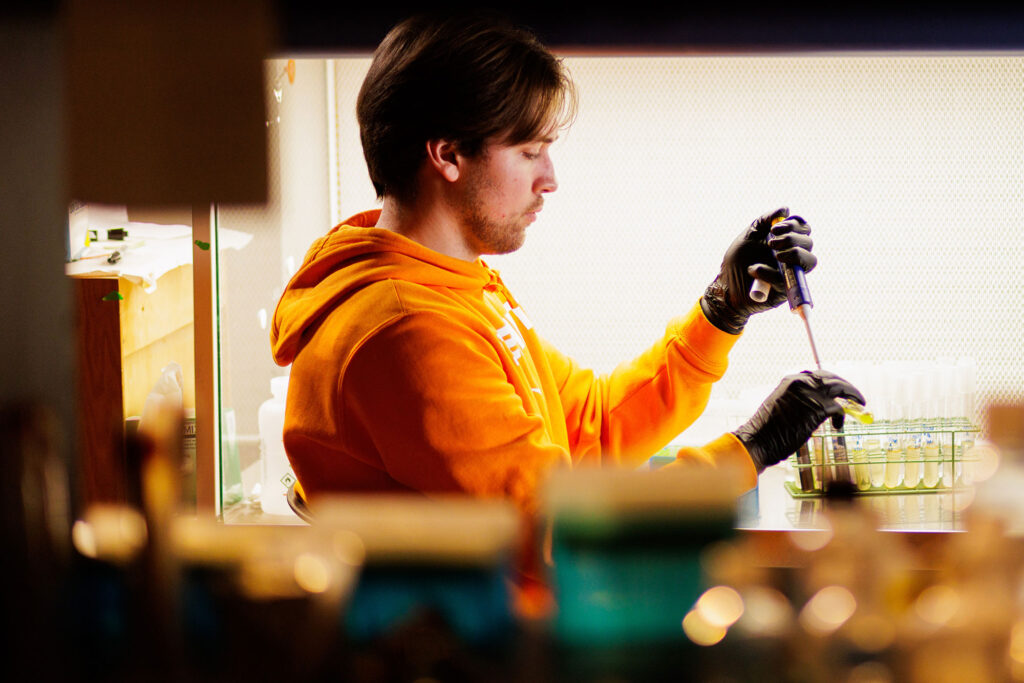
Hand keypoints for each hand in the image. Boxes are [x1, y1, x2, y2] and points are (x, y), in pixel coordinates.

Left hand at [700, 207, 815, 333]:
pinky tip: (754, 270)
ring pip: (810, 261)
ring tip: (774, 254)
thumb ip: (765, 220)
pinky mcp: (783, 290)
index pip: (803, 229)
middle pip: (808, 243)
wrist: (725, 285)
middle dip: (791, 239)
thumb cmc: (737, 260)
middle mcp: (791, 257)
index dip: (795, 225)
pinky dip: (769, 272)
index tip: (775, 228)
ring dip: (794, 253)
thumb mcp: (749, 235)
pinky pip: (786, 280)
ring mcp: (790, 273)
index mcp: (785, 242)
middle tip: (771, 243)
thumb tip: (785, 209)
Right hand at [733, 370, 864, 471]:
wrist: (758, 441)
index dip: (832, 382)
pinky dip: (842, 416)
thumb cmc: (766, 431)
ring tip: (859, 406)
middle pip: (832, 378)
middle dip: (846, 387)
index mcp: (790, 381)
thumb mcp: (782, 408)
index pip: (817, 375)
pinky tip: (838, 425)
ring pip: (841, 388)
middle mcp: (801, 382)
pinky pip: (839, 408)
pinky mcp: (819, 409)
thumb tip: (818, 407)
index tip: (839, 391)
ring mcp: (811, 394)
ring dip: (852, 396)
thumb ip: (800, 403)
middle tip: (855, 398)